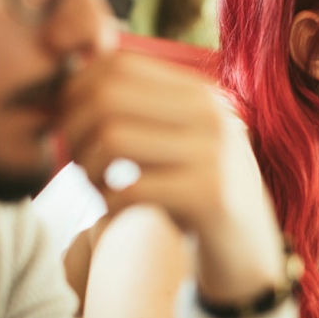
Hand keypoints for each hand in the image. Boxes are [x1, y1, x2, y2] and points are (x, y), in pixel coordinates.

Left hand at [60, 53, 285, 303]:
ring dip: (88, 166)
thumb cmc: (197, 195)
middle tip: (79, 160)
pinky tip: (113, 209)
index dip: (77, 91)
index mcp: (200, 93)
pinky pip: (130, 190)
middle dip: (74, 129)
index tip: (70, 125)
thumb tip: (75, 78)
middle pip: (108, 97)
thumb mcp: (178, 142)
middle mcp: (210, 114)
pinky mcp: (209, 196)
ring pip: (113, 138)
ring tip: (98, 184)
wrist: (248, 252)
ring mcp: (213, 153)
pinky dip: (106, 202)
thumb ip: (142, 110)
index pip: (119, 64)